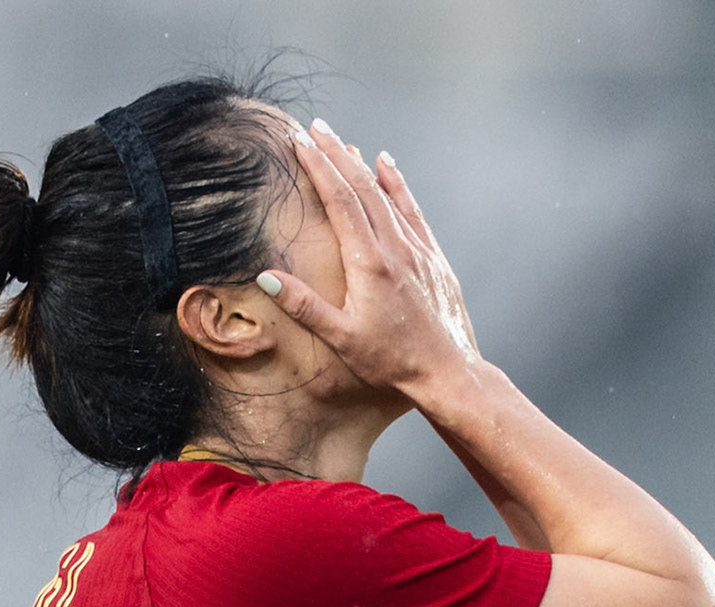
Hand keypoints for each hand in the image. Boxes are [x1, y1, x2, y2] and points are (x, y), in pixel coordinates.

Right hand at [255, 120, 478, 395]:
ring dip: (361, 165)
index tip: (300, 143)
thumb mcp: (342, 339)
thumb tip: (267, 277)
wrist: (447, 371)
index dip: (319, 168)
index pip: (341, 202)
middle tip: (314, 128)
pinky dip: (397, 184)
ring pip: (386, 194)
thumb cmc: (392, 361)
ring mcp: (417, 249)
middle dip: (336, 154)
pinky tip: (386, 165)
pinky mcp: (432, 257)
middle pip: (362, 188)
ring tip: (341, 140)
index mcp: (370, 264)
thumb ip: (305, 306)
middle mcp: (396, 248)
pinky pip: (411, 210)